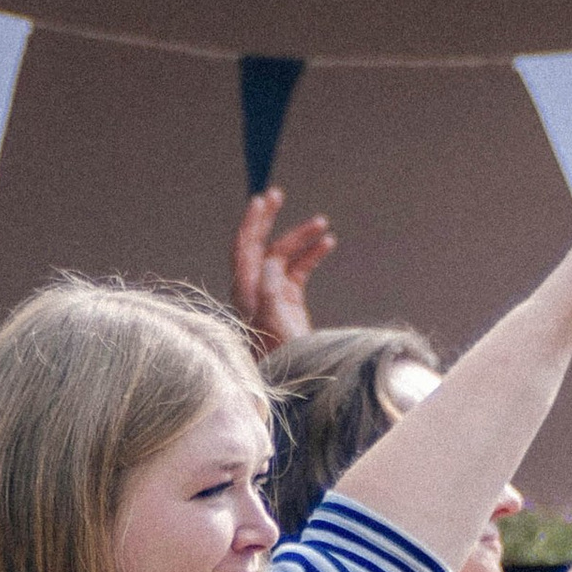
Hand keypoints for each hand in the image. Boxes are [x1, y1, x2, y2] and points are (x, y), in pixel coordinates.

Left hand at [230, 187, 334, 351]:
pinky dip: (312, 255)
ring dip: (301, 238)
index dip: (250, 222)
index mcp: (245, 291)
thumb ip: (269, 286)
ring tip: (323, 224)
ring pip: (284, 255)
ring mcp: (272, 294)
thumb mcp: (272, 317)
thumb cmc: (280, 352)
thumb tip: (271, 260)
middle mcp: (255, 289)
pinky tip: (328, 243)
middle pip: (260, 245)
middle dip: (269, 220)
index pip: (243, 248)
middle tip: (278, 193)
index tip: (261, 199)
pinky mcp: (290, 300)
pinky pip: (299, 269)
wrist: (296, 377)